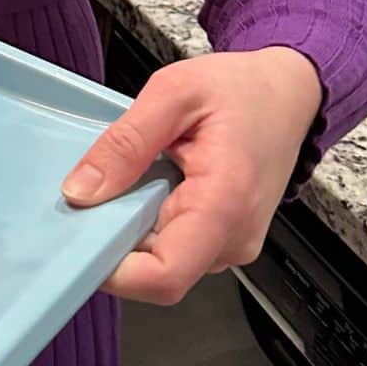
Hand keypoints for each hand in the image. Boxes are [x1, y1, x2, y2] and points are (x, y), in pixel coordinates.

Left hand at [60, 46, 322, 304]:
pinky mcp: (226, 238)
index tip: (79, 238)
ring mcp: (233, 243)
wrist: (288, 93)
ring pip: (164, 259)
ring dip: (134, 226)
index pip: (165, 276)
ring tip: (128, 176)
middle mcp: (234, 238)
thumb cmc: (241, 89)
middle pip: (158, 270)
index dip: (114, 271)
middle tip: (92, 190)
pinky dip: (151, 220)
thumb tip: (80, 191)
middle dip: (116, 239)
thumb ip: (126, 143)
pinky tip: (148, 182)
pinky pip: (177, 243)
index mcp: (225, 204)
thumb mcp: (173, 94)